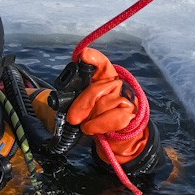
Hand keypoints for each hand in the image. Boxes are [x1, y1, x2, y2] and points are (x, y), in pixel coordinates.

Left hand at [66, 47, 149, 164]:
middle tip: (72, 118)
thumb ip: (74, 100)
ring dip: (92, 118)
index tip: (84, 55)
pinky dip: (100, 125)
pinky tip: (92, 128)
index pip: (101, 64)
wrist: (113, 139)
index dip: (93, 58)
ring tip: (86, 125)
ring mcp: (125, 98)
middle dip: (82, 104)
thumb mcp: (81, 108)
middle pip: (97, 88)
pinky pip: (115, 117)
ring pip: (105, 104)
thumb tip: (63, 105)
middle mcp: (116, 85)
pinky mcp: (131, 113)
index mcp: (103, 79)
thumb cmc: (94, 119)